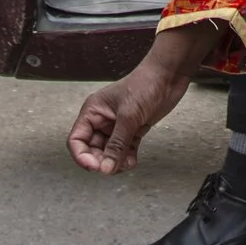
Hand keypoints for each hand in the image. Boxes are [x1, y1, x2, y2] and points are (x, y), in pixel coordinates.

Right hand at [66, 26, 208, 173]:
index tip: (95, 167)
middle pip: (92, 149)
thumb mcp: (128, 116)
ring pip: (109, 152)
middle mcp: (102, 120)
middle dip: (101, 161)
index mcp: (93, 111)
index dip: (82, 156)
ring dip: (116, 162)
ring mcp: (117, 126)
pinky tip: (132, 160)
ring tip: (126, 163)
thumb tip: (105, 168)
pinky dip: (127, 158)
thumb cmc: (145, 84)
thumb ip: (117, 144)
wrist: (169, 76)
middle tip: (113, 167)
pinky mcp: (132, 130)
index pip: (77, 139)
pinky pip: (124, 150)